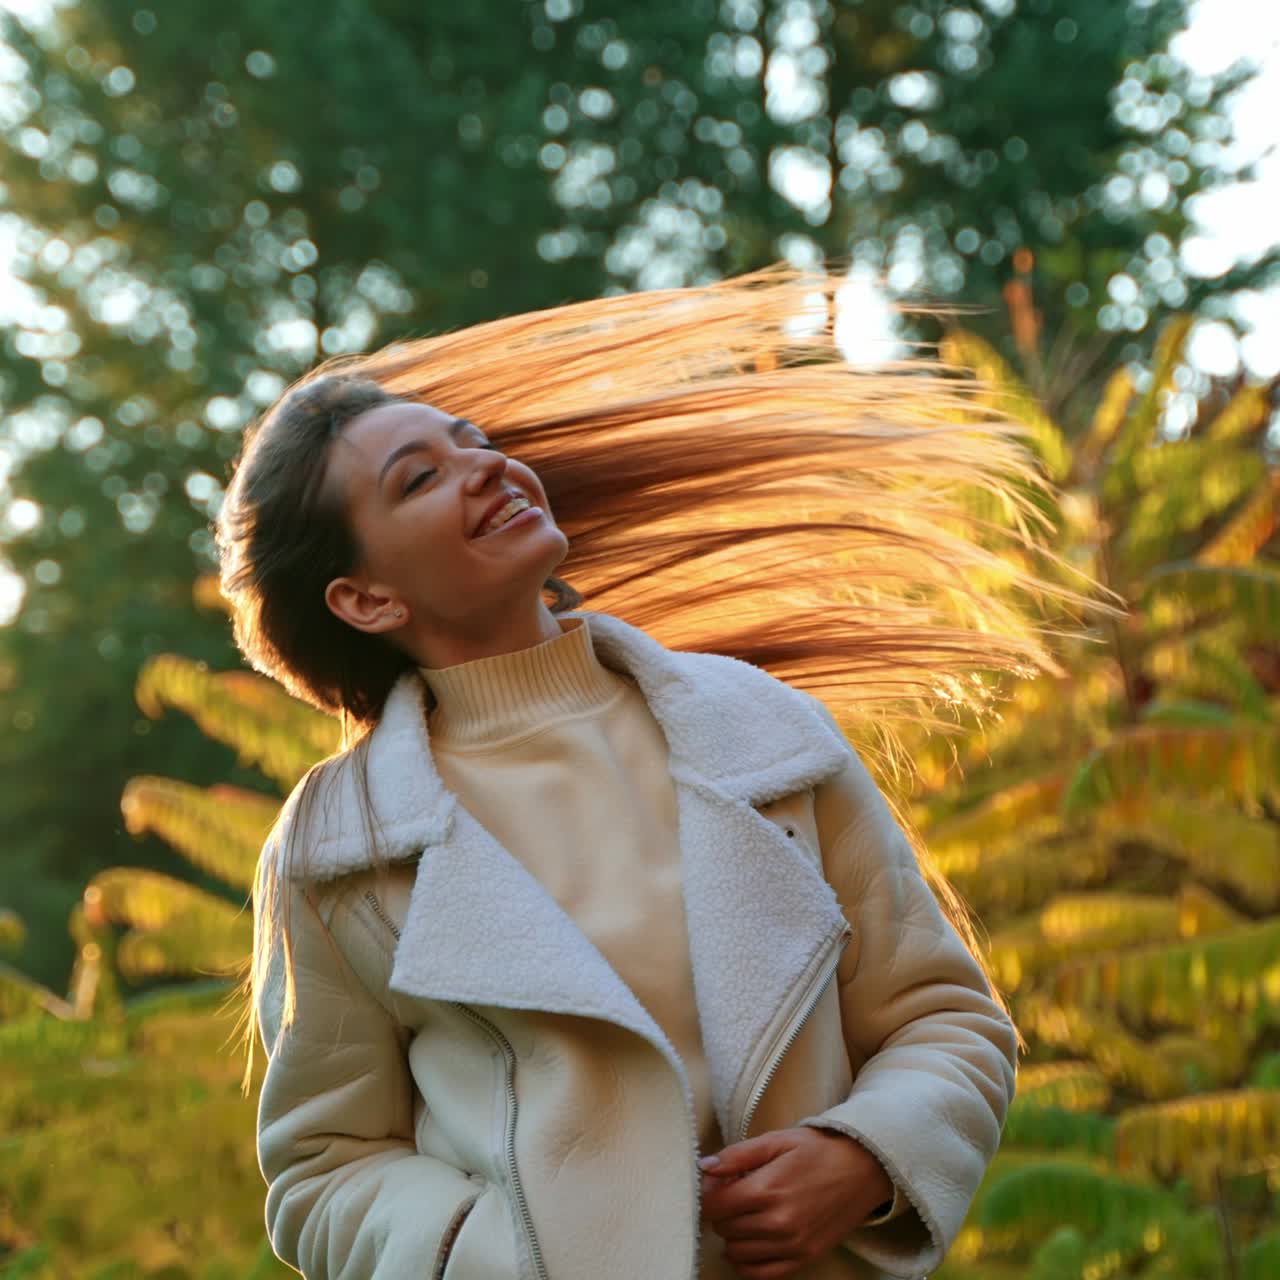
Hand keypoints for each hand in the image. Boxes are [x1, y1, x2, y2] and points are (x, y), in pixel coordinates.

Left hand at [698, 1126, 893, 1279]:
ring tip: (746, 1214)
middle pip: (724, 1228)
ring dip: (733, 1235)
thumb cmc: (818, 1150)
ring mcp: (792, 1245)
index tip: (715, 1184)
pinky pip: (761, 1275)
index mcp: (767, 1189)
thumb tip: (703, 1167)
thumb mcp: (776, 1141)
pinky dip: (747, 1263)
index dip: (707, 1194)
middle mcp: (778, 1222)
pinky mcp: (804, 1259)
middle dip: (722, 1211)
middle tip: (735, 1194)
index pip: (714, 1205)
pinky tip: (750, 1244)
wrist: (862, 1169)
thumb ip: (737, 1156)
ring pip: (737, 1252)